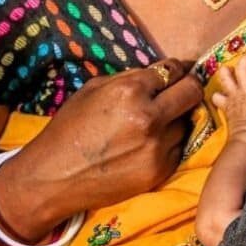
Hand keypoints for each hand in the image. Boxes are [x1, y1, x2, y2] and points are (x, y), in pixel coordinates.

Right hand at [0, 59, 202, 239]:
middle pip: (193, 92)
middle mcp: (149, 117)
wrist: (53, 177)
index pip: (174, 70)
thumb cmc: (69, 129)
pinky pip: (179, 147)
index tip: (179, 72)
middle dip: (190, 87)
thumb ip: (131, 78)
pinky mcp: (160, 170)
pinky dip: (170, 142)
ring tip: (156, 122)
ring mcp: (157, 146)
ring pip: (187, 121)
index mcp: (130, 91)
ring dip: (177, 118)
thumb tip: (162, 73)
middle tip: (182, 89)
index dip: (178, 69)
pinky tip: (149, 143)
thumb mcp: (94, 89)